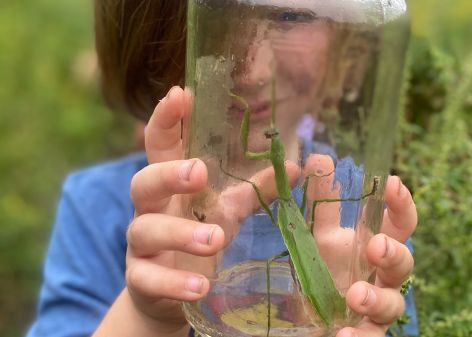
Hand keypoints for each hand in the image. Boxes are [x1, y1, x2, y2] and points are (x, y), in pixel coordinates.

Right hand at [124, 86, 299, 332]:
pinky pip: (149, 280)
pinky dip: (173, 284)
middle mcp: (151, 210)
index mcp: (172, 185)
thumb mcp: (229, 211)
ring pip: (147, 230)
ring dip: (181, 233)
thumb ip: (255, 189)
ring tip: (214, 239)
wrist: (172, 289)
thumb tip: (295, 165)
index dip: (165, 119)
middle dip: (169, 174)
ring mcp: (142, 245)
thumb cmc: (198, 234)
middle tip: (198, 172)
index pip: (162, 146)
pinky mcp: (141, 280)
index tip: (179, 94)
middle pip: (144, 182)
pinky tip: (200, 288)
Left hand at [302, 155, 416, 336]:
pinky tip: (344, 334)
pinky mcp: (362, 333)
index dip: (402, 203)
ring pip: (394, 305)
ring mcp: (375, 308)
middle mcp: (381, 276)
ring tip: (356, 294)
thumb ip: (322, 201)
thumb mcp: (318, 233)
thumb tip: (319, 157)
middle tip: (376, 246)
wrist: (310, 312)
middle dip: (395, 253)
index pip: (400, 223)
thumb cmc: (323, 267)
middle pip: (405, 263)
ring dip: (377, 298)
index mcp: (375, 245)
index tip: (392, 182)